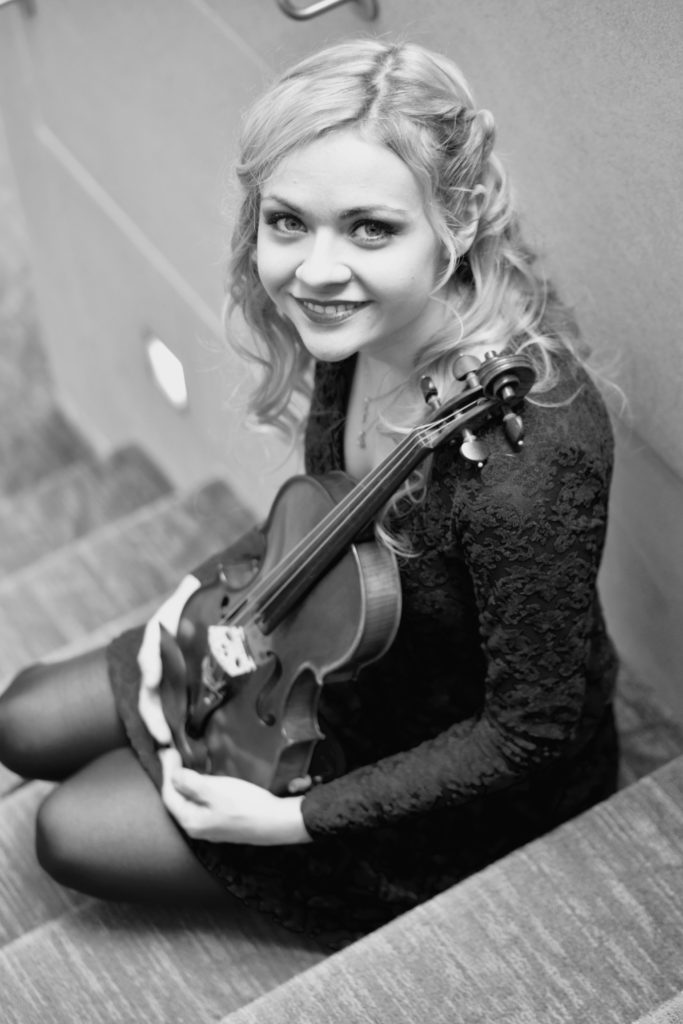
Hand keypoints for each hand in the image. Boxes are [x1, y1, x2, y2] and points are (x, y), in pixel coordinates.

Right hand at [137, 575, 200, 744]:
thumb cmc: (179, 621)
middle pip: (149, 698)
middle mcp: (154, 672)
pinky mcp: (172, 704)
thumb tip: (193, 579)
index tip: (153, 676)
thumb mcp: (181, 608)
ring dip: (162, 734)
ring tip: (172, 752)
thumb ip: (186, 595)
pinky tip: (184, 757)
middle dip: (154, 717)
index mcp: (155, 648)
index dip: (151, 665)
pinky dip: (174, 740)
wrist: (180, 638)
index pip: (149, 656)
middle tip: (163, 736)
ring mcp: (161, 692)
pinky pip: (169, 723)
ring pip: (155, 716)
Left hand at [159, 748, 311, 845]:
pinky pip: (201, 803)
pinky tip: (204, 779)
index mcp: (191, 821)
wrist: (277, 822)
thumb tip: (172, 775)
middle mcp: (196, 827)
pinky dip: (197, 788)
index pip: (169, 795)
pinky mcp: (221, 821)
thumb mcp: (216, 791)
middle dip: (173, 777)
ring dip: (185, 782)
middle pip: (177, 800)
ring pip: (189, 801)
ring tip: (185, 763)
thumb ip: (191, 784)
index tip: (168, 752)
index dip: (167, 772)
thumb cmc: (248, 807)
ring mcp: (209, 826)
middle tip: (174, 755)